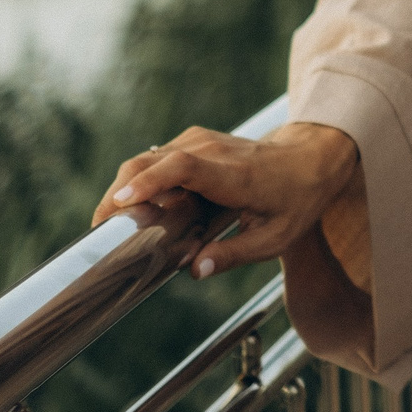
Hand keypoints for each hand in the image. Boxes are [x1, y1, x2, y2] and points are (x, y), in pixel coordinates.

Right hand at [93, 119, 363, 281]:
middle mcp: (213, 151)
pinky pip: (157, 158)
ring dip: (125, 187)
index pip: (183, 168)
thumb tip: (196, 270)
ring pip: (149, 157)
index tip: (120, 203)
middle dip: (120, 191)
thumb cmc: (296, 200)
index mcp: (234, 176)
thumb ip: (235, 253)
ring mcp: (202, 141)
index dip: (149, 182)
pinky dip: (139, 180)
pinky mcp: (195, 141)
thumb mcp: (276, 237)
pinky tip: (133, 208)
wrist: (312, 157)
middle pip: (153, 160)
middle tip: (100, 228)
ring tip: (111, 224)